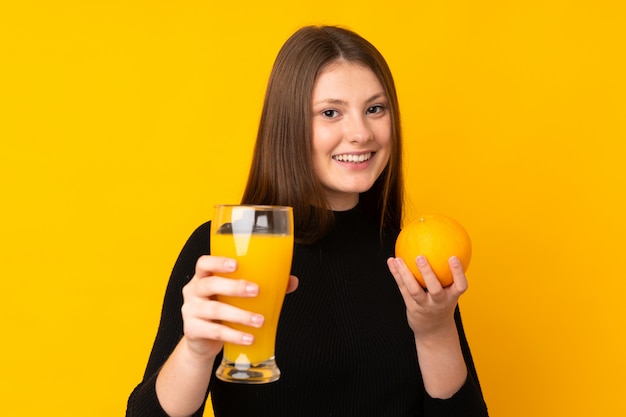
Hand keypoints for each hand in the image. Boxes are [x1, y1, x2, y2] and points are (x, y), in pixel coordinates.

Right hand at [181, 255, 298, 360]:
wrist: (204, 341)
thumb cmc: (223, 310)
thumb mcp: (237, 297)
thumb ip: (263, 286)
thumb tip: (291, 281)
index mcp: (203, 277)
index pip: (204, 263)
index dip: (218, 262)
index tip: (236, 264)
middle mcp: (194, 291)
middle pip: (210, 284)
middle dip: (234, 286)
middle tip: (256, 290)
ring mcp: (190, 311)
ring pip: (214, 309)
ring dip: (240, 315)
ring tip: (259, 320)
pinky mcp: (192, 330)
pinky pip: (214, 331)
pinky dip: (234, 335)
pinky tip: (249, 338)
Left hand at [387, 255, 466, 340]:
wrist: (434, 330)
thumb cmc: (443, 303)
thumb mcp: (451, 291)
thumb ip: (450, 273)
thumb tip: (447, 244)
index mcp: (452, 297)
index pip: (460, 286)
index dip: (458, 273)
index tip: (454, 257)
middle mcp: (439, 302)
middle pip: (435, 289)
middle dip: (428, 274)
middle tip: (420, 257)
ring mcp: (424, 306)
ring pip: (414, 290)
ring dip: (405, 274)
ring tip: (399, 259)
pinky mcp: (411, 306)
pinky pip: (403, 288)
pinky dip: (396, 274)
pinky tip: (391, 261)